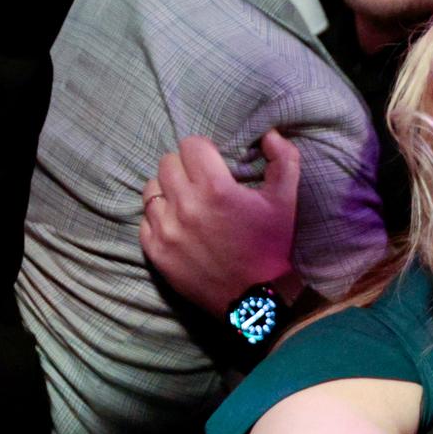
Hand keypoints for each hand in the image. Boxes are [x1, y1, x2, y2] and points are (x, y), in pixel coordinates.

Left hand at [140, 130, 299, 316]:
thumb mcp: (287, 200)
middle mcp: (185, 206)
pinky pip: (146, 219)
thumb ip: (284, 159)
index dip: (205, 149)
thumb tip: (269, 133)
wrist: (255, 299)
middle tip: (202, 181)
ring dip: (169, 189)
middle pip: (168, 163)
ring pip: (152, 189)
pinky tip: (180, 224)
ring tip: (188, 201)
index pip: (191, 145)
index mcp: (216, 189)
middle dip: (186, 167)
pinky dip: (160, 217)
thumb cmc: (273, 246)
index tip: (215, 162)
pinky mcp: (155, 251)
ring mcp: (166, 230)